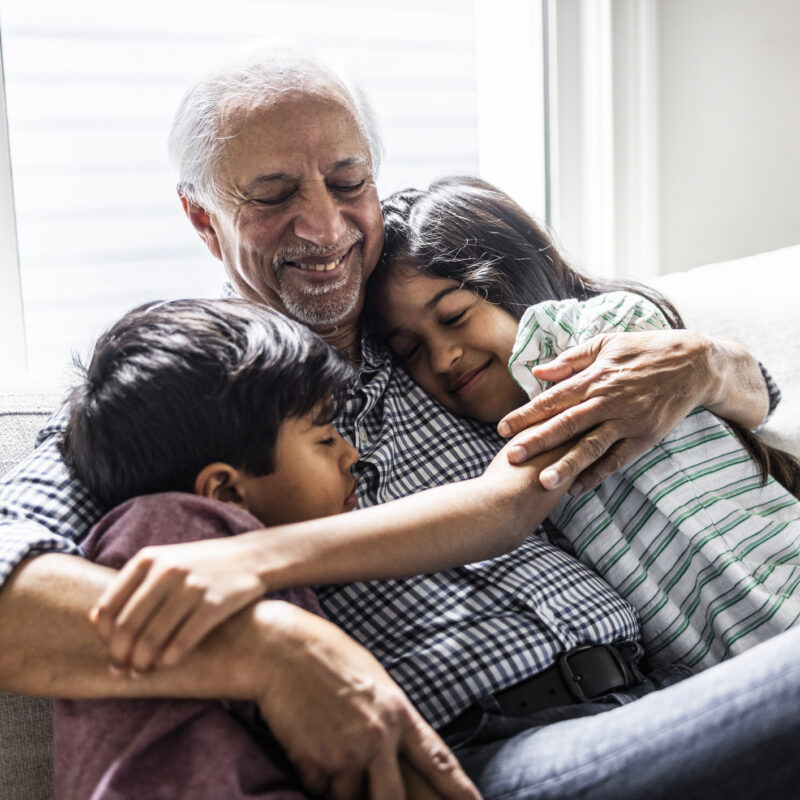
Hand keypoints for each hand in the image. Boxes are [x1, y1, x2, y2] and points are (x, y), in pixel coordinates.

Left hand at [91, 535, 264, 672]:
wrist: (251, 557)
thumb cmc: (201, 564)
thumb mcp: (165, 562)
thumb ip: (132, 585)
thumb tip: (96, 620)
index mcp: (148, 559)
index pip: (109, 607)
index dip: (105, 637)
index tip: (110, 652)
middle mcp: (167, 571)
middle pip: (128, 626)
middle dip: (120, 655)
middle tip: (121, 671)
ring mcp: (192, 587)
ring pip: (153, 637)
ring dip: (142, 662)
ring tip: (141, 673)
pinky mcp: (215, 603)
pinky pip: (183, 641)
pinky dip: (169, 658)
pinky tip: (167, 664)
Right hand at [252, 602, 479, 799]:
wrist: (280, 649)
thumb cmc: (327, 655)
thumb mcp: (373, 678)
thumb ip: (390, 714)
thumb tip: (397, 745)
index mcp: (398, 711)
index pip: (437, 759)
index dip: (459, 788)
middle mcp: (378, 736)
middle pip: (394, 799)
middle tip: (380, 798)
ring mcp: (345, 752)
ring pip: (350, 799)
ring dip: (341, 788)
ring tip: (327, 751)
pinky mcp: (313, 762)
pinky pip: (317, 789)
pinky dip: (314, 778)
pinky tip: (305, 745)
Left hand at [496, 330, 711, 493]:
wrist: (695, 364)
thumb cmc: (645, 349)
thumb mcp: (607, 343)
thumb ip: (572, 360)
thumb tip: (539, 372)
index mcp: (596, 377)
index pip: (553, 398)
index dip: (527, 414)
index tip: (502, 428)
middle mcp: (609, 401)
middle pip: (567, 424)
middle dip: (537, 441)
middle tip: (512, 456)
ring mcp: (628, 421)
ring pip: (592, 446)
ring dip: (567, 465)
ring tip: (543, 481)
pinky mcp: (645, 437)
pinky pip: (618, 460)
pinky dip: (598, 475)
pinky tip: (577, 489)